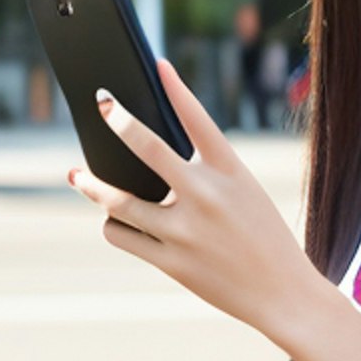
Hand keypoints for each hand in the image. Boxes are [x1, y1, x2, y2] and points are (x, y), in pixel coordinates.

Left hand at [68, 60, 326, 347]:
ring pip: (119, 200)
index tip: (157, 65)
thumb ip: (206, 174)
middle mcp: (206, 195)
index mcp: (232, 172)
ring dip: (93, 186)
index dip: (176, 88)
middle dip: (119, 120)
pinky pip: (122, 235)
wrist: (283, 295)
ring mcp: (185, 230)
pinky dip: (112, 225)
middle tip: (102, 103)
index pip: (198, 118)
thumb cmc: (264, 240)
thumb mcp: (246, 194)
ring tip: (77, 177)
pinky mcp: (172, 262)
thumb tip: (149, 158)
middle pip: (148, 147)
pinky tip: (112, 220)